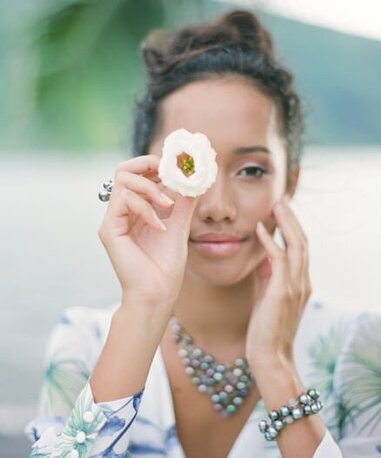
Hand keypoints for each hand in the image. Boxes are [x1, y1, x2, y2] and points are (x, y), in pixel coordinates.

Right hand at [98, 155, 197, 306]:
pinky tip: (159, 226)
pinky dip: (145, 208)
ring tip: (168, 206)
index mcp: (136, 209)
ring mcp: (113, 219)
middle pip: (123, 169)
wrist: (158, 293)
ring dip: (150, 188)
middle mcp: (121, 211)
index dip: (154, 164)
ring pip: (123, 180)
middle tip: (168, 174)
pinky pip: (123, 201)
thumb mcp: (180, 224)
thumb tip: (194, 177)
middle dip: (147, 165)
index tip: (175, 168)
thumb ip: (184, 200)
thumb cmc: (166, 265)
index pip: (137, 174)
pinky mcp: (109, 229)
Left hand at [245, 196, 311, 370]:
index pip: (300, 247)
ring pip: (295, 245)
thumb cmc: (266, 329)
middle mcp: (303, 281)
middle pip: (301, 241)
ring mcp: (295, 286)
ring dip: (286, 223)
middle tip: (282, 199)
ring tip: (276, 205)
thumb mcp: (269, 297)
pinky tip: (260, 228)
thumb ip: (269, 276)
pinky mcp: (282, 291)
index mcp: (301, 282)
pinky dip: (270, 241)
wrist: (270, 357)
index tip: (283, 209)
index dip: (293, 226)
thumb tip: (263, 257)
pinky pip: (278, 259)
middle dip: (292, 218)